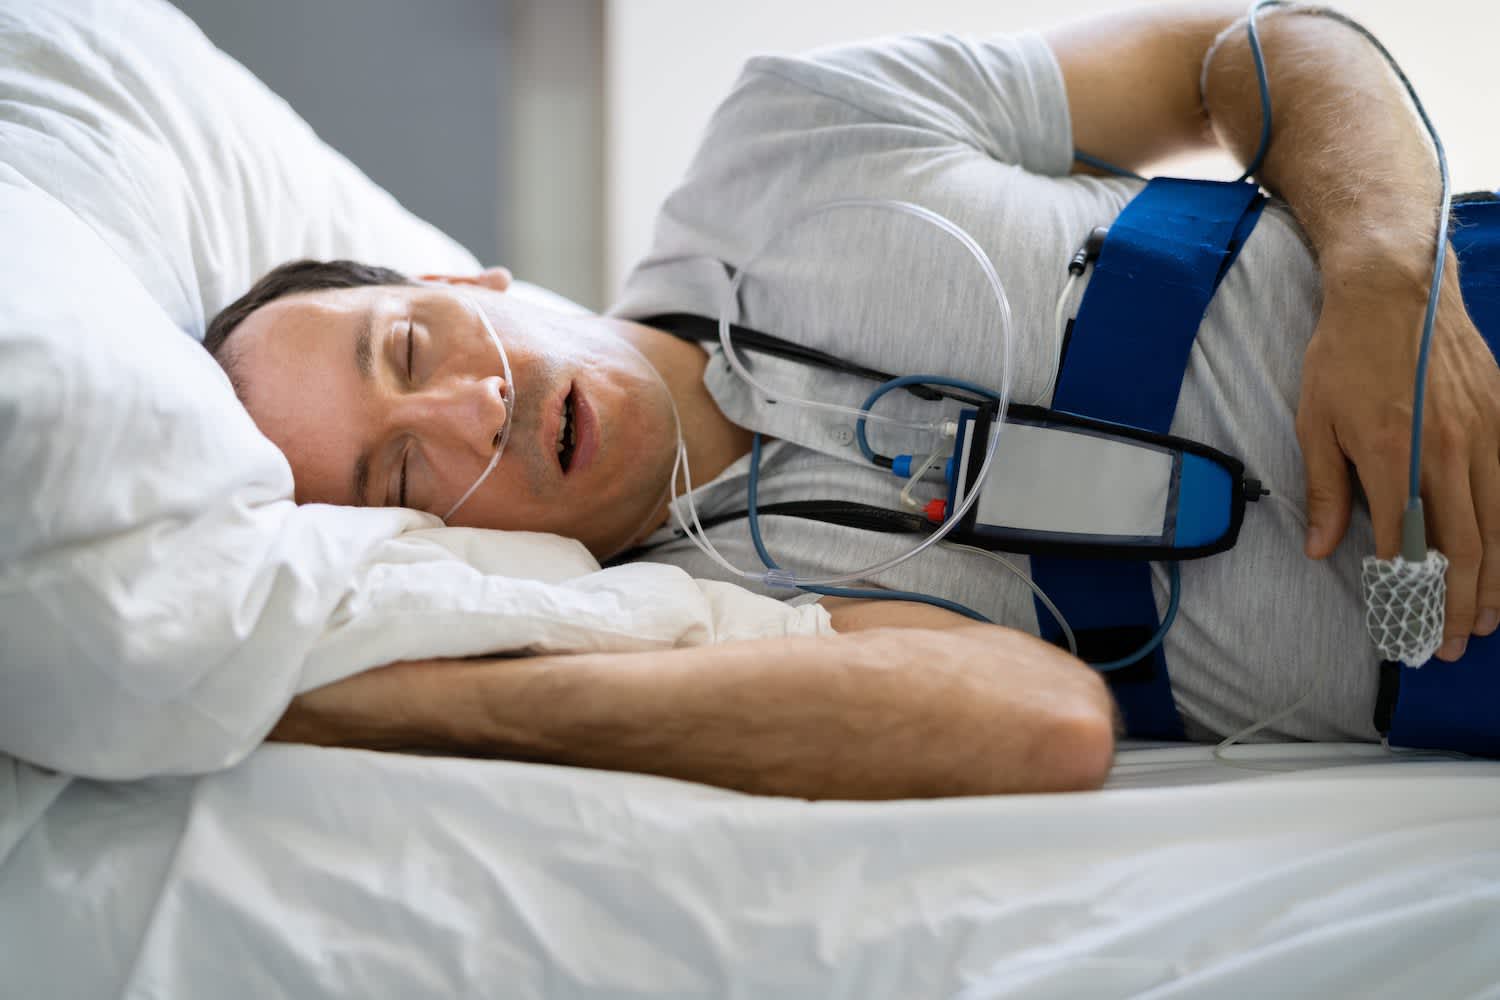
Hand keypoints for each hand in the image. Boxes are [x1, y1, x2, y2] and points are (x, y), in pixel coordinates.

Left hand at [1297, 254, 1499, 659]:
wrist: (1396, 286)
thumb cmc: (1347, 353)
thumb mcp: (1316, 421)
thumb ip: (1326, 489)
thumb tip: (1323, 548)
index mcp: (1395, 457)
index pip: (1409, 544)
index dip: (1411, 594)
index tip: (1409, 629)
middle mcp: (1449, 452)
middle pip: (1467, 546)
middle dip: (1462, 603)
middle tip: (1456, 643)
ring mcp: (1485, 435)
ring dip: (1497, 579)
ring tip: (1488, 618)